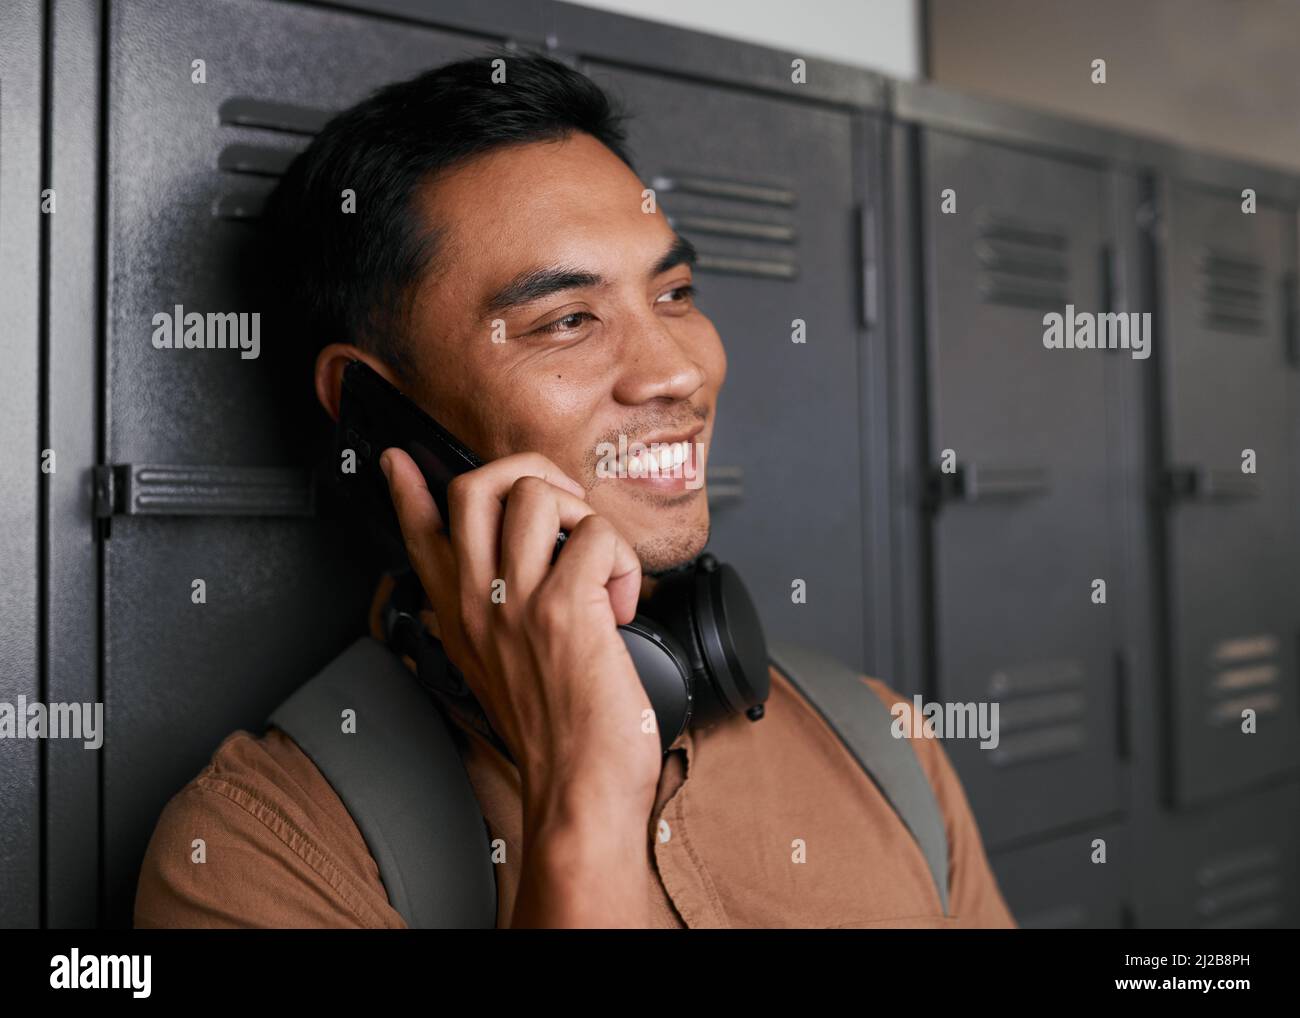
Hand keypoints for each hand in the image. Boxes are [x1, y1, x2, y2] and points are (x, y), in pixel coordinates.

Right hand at [379, 448, 662, 826]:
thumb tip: (514, 573)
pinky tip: (622, 604)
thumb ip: (496, 619)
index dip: (410, 488)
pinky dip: (625, 561)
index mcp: (462, 617)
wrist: (578, 793)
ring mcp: (516, 602)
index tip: (401, 461)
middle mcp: (478, 602)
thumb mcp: (502, 671)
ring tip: (600, 565)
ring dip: (585, 516)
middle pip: (476, 486)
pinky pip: (597, 535)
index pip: (421, 535)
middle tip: (567, 510)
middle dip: (531, 473)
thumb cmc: (557, 737)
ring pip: (537, 493)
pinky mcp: (564, 609)